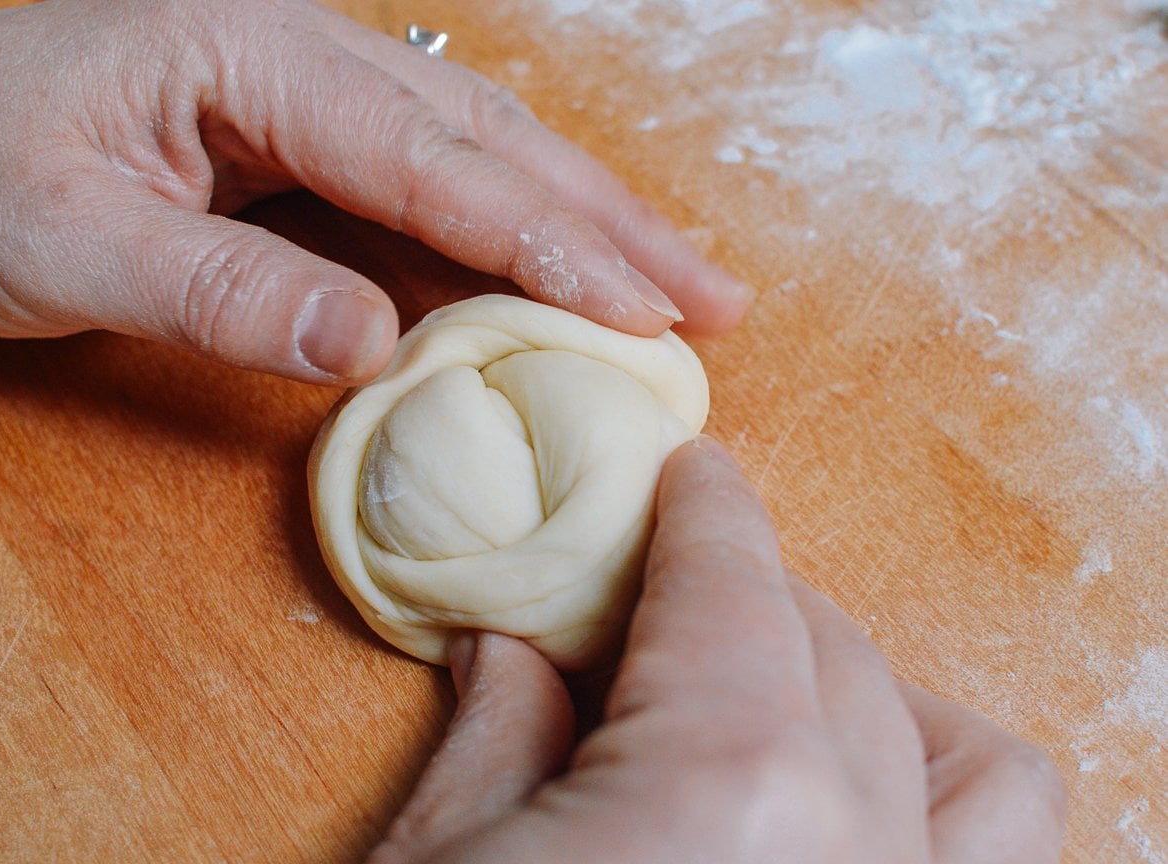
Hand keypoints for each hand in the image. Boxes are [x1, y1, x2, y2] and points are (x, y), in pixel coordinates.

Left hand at [0, 0, 751, 384]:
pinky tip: (561, 274)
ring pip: (478, 156)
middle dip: (612, 223)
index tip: (638, 312)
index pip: (431, 162)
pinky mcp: (296, 143)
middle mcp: (301, 58)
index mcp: (252, 56)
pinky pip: (426, 188)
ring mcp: (305, 96)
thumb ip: (222, 291)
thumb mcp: (64, 241)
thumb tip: (373, 343)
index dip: (544, 242)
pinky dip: (507, 236)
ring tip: (679, 284)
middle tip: (718, 297)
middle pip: (491, 142)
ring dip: (585, 223)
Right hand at [369, 438, 1066, 862]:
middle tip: (662, 604)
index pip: (735, 587)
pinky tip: (857, 801)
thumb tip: (514, 648)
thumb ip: (496, 736)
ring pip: (968, 759)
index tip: (691, 474)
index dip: (706, 511)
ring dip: (878, 694)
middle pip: (832, 649)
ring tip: (781, 691)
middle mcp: (857, 860)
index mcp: (726, 795)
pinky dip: (946, 804)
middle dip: (748, 597)